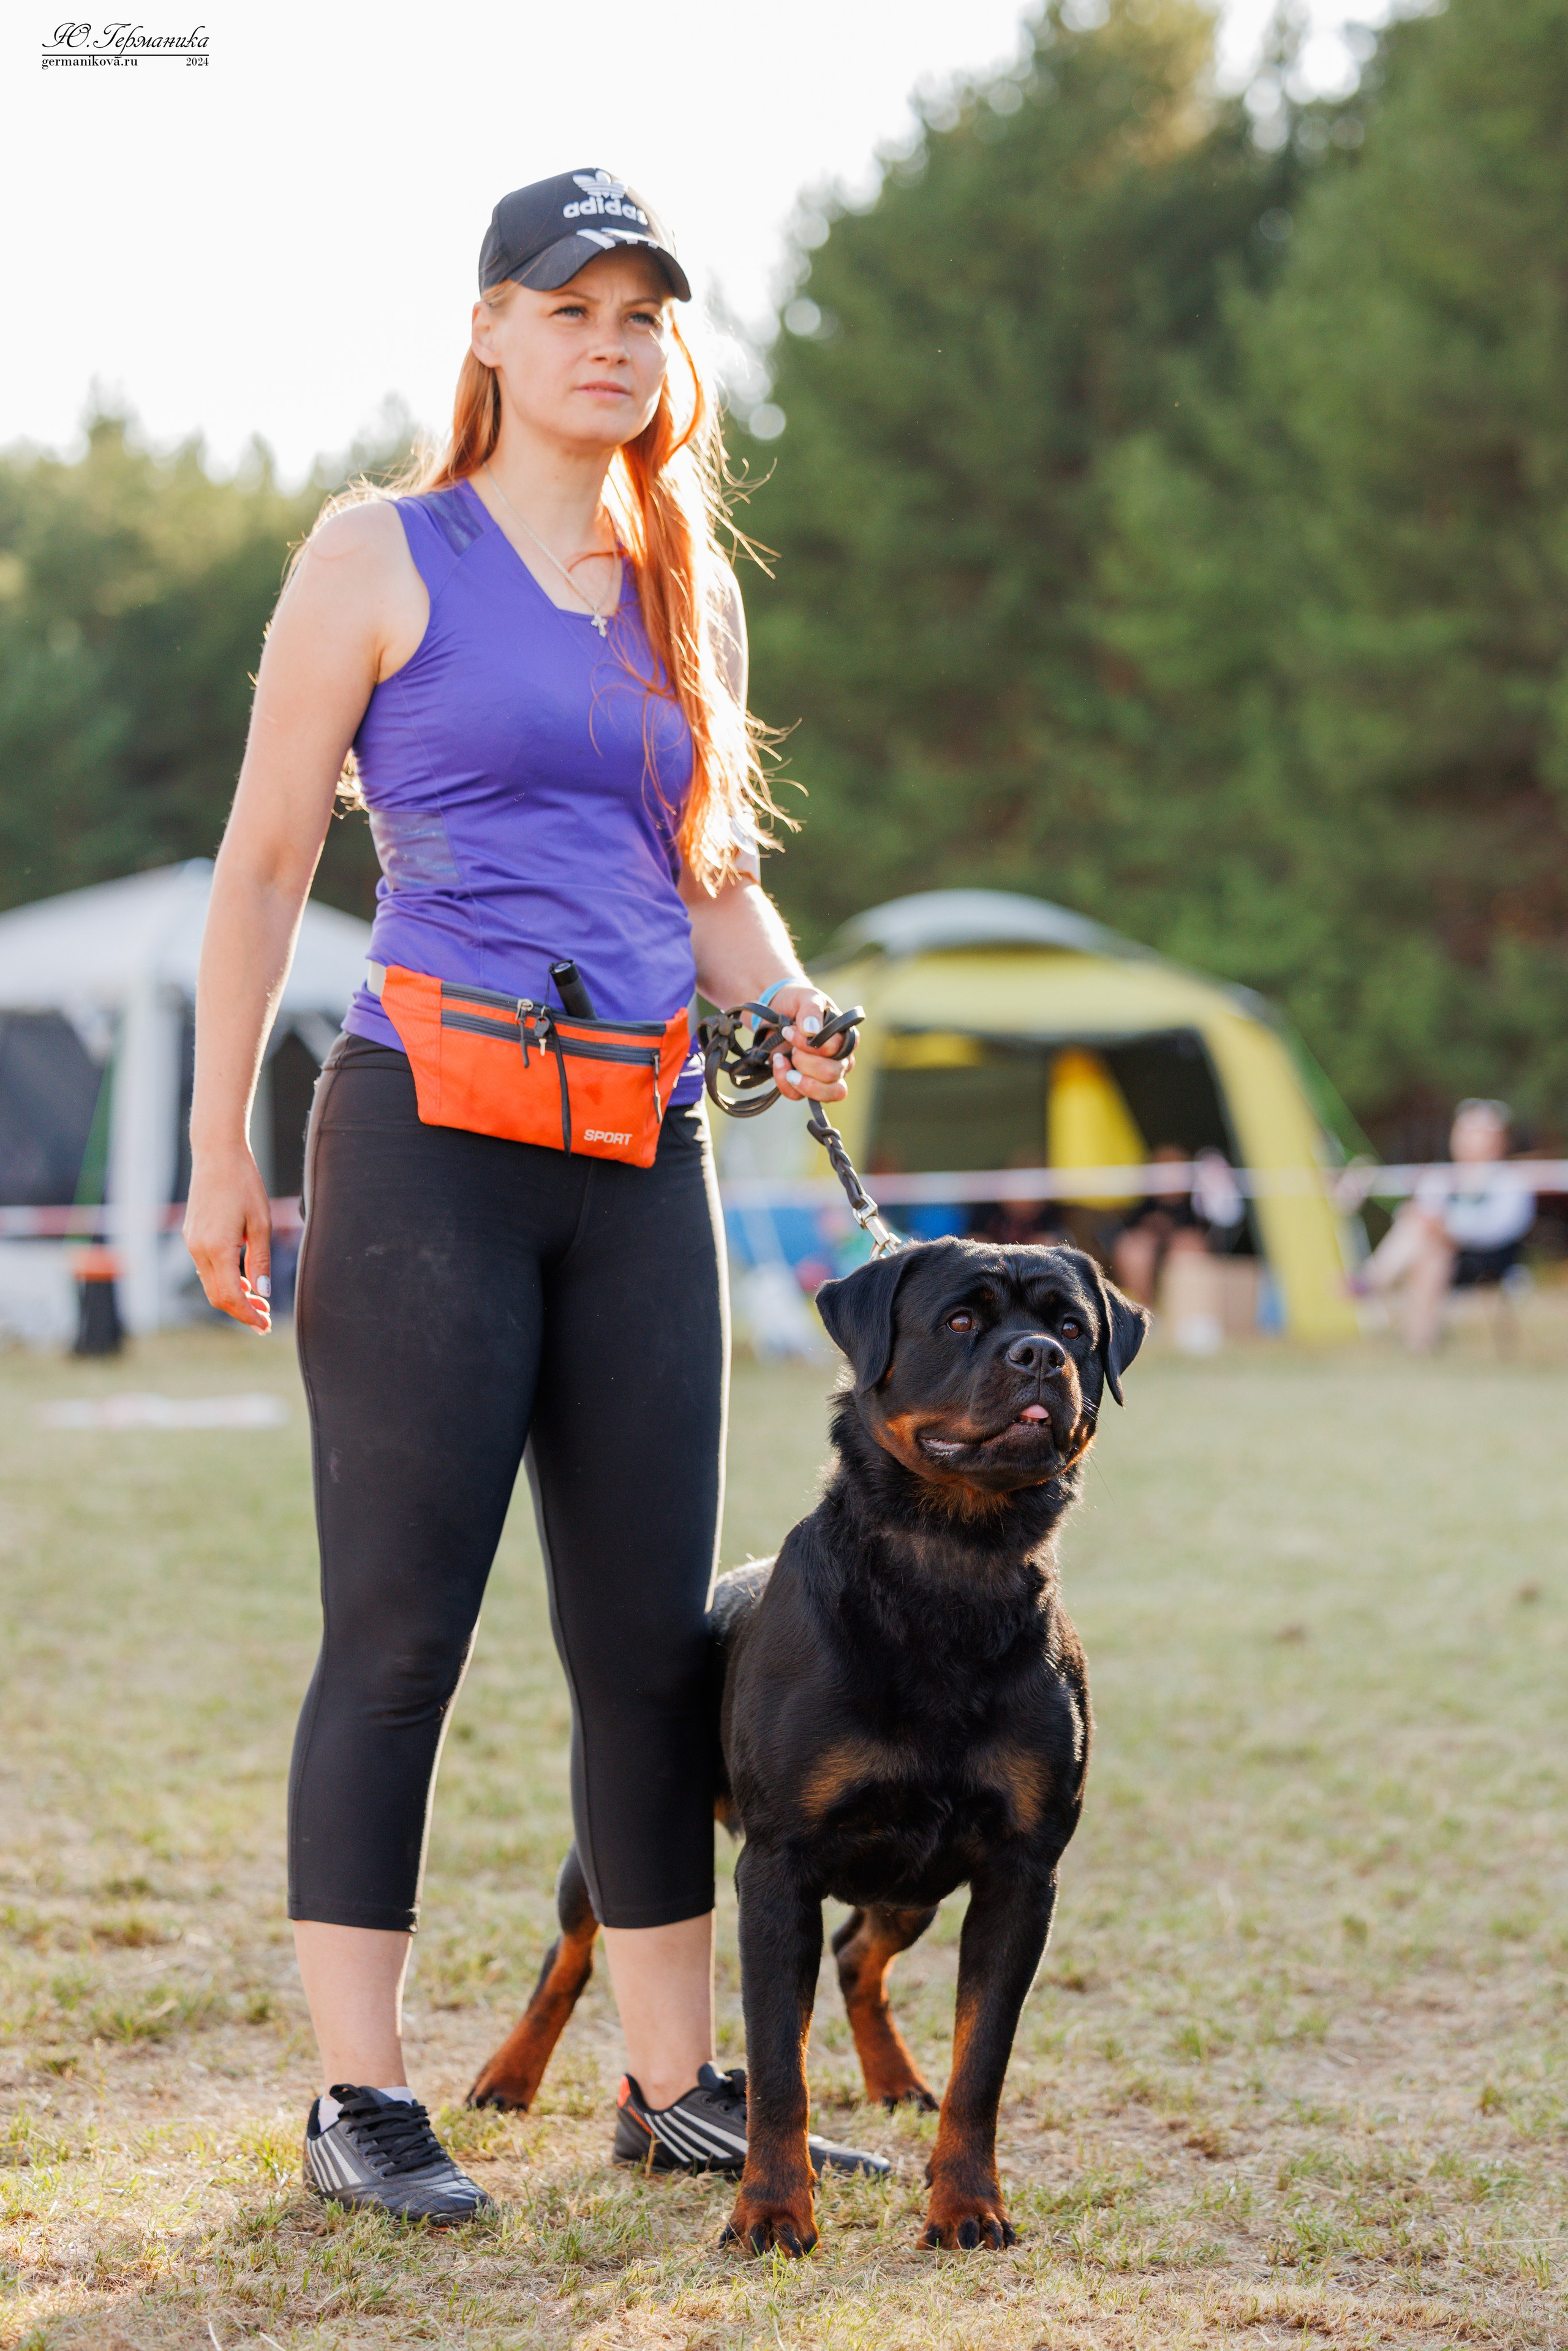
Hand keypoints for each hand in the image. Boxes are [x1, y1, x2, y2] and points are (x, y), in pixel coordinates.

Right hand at [183, 1144, 273, 1332]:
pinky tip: (243, 1280)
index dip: (248, 1315)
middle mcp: (198, 1249)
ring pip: (209, 1284)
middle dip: (241, 1311)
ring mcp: (191, 1242)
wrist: (217, 1155)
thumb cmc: (244, 1185)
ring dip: (232, 1297)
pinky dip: (223, 1281)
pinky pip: (205, 1269)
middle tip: (265, 1320)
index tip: (265, 1325)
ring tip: (259, 1302)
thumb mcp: (261, 1224)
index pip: (231, 1296)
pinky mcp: (191, 1235)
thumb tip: (263, 1293)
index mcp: (217, 1248)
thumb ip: (261, 1261)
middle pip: (217, 1296)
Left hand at [763, 982, 854, 1106]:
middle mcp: (841, 1060)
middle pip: (833, 1073)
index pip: (838, 1050)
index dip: (814, 1044)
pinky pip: (799, 1096)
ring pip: (827, 1093)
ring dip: (801, 1079)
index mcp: (845, 1038)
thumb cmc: (797, 1003)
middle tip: (791, 1047)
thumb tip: (812, 1031)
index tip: (790, 1030)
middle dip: (805, 1061)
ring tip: (783, 1061)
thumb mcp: (805, 997)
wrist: (775, 1010)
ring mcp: (824, 1077)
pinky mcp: (805, 1085)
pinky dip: (785, 1083)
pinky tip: (777, 1063)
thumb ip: (811, 1009)